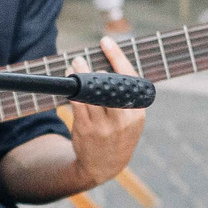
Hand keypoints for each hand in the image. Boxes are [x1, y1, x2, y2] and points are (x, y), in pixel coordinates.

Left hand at [63, 37, 145, 186]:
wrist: (105, 165)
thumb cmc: (118, 135)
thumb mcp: (130, 119)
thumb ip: (124, 96)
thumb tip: (107, 64)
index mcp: (137, 112)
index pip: (129, 77)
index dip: (116, 56)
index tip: (105, 41)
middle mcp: (122, 118)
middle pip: (107, 83)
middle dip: (93, 69)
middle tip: (81, 60)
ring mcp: (103, 125)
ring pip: (89, 91)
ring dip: (79, 75)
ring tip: (74, 65)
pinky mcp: (86, 129)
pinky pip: (77, 103)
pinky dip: (72, 89)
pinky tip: (69, 80)